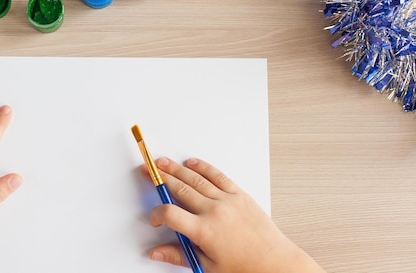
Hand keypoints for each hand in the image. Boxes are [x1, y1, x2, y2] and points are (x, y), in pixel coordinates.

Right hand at [143, 157, 324, 272]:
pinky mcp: (240, 195)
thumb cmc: (245, 268)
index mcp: (204, 231)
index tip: (155, 219)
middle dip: (160, 179)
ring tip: (163, 162)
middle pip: (180, 189)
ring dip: (177, 169)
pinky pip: (218, 176)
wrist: (276, 263)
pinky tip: (192, 163)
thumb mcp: (207, 266)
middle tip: (148, 170)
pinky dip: (203, 168)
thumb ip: (179, 255)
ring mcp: (228, 201)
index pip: (170, 214)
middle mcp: (215, 212)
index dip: (157, 214)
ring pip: (196, 180)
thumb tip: (157, 253)